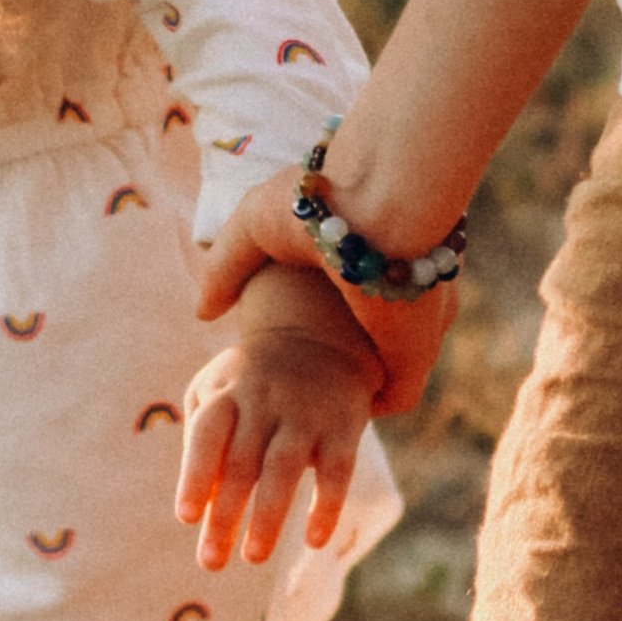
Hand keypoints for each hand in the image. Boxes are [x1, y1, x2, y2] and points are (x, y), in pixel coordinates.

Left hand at [175, 269, 379, 572]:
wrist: (320, 337)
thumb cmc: (252, 382)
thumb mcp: (218, 393)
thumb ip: (203, 444)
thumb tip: (200, 507)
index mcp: (228, 394)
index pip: (207, 434)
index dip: (195, 475)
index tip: (186, 517)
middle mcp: (265, 402)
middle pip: (241, 463)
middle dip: (225, 516)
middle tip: (210, 562)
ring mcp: (306, 414)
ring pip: (284, 468)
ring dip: (268, 516)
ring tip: (252, 558)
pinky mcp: (344, 428)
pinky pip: (337, 470)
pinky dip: (326, 506)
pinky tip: (314, 542)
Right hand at [196, 170, 462, 415]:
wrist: (381, 203)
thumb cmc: (320, 202)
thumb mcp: (254, 225)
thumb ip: (226, 267)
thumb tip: (204, 312)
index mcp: (364, 254)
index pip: (348, 293)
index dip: (319, 316)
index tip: (287, 336)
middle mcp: (392, 288)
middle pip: (368, 334)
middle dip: (338, 356)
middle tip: (297, 380)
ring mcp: (411, 322)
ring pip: (384, 367)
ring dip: (350, 385)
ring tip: (309, 406)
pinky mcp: (417, 352)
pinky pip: (397, 395)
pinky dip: (369, 405)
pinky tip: (333, 417)